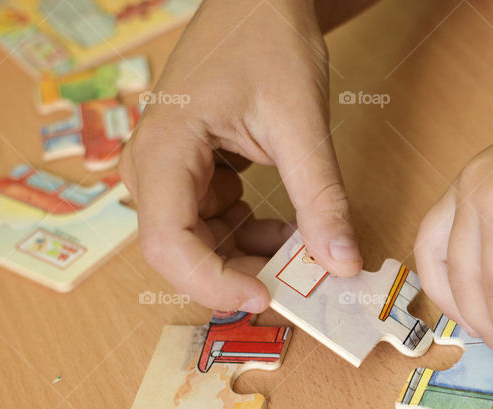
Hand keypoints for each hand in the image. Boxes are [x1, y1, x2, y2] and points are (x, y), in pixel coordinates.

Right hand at [120, 0, 361, 312]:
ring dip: (251, 255)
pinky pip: (213, 224)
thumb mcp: (301, 122)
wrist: (258, 0)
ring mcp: (166, 172)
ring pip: (200, 244)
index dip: (215, 283)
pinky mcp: (188, 174)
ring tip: (303, 245)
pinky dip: (252, 233)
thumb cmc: (266, 39)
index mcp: (162, 150)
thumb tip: (342, 264)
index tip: (268, 296)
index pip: (168, 244)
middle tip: (297, 281)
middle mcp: (150, 167)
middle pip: (182, 251)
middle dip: (239, 273)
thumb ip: (321, 198)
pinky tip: (288, 224)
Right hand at [415, 91, 492, 377]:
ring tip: (483, 328)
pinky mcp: (466, 179)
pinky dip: (445, 267)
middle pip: (464, 279)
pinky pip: (436, 231)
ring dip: (453, 299)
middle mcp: (472, 192)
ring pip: (434, 257)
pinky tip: (465, 289)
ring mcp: (463, 182)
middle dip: (485, 324)